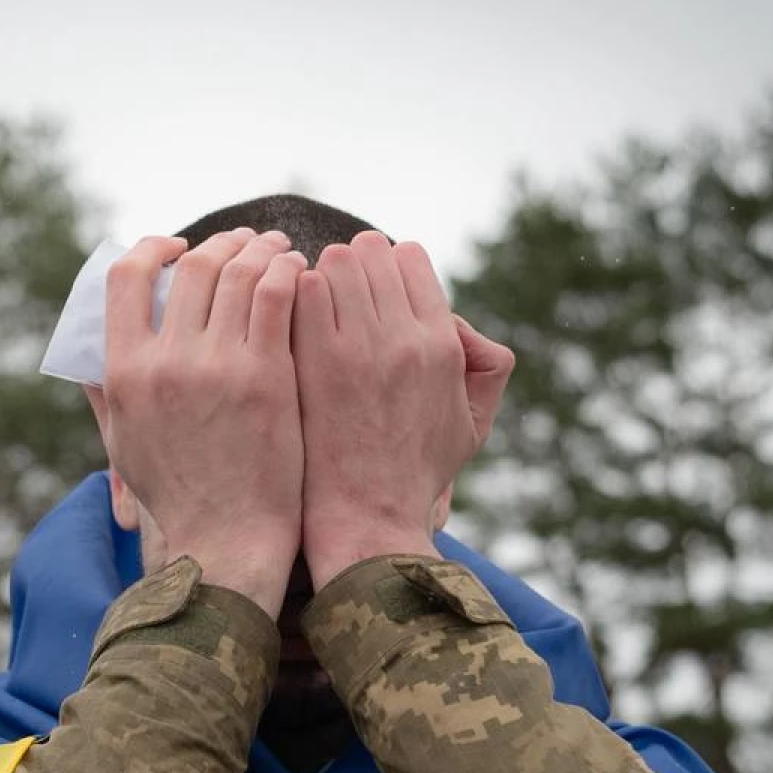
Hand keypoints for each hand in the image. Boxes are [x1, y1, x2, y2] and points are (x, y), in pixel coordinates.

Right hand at [94, 228, 306, 616]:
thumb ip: (107, 397)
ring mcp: (217, 367)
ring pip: (238, 273)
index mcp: (124, 373)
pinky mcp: (266, 376)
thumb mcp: (124, 447)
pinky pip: (277, 298)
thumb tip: (89, 361)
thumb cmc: (178, 500)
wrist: (228, 542)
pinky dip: (288, 274)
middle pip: (191, 266)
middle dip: (221, 241)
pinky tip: (300, 275)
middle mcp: (166, 362)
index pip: (125, 278)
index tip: (176, 245)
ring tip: (278, 249)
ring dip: (260, 249)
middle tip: (244, 239)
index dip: (151, 248)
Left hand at [291, 231, 512, 588]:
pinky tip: (286, 317)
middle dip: (350, 262)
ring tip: (309, 299)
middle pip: (371, 253)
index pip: (410, 258)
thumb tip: (461, 326)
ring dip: (320, 275)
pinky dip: (293, 295)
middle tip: (333, 285)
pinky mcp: (316, 362)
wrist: (368, 519)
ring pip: (336, 265)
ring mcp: (359, 347)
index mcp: (442, 344)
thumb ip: (485, 369)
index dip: (386, 263)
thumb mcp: (471, 425)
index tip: (369, 282)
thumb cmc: (416, 475)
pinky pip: (304, 294)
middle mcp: (405, 338)